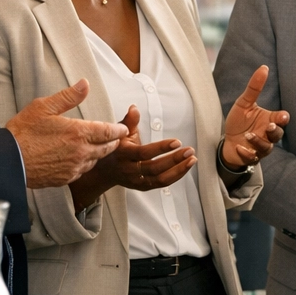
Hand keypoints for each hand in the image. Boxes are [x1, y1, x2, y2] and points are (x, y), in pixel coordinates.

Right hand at [7, 80, 128, 188]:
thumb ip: (68, 96)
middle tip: (115, 137)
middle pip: (107, 148)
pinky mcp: (65, 178)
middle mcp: (81, 152)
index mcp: (79, 133)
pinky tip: (80, 159)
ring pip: (95, 160)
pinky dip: (85, 164)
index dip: (119, 130)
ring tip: (99, 146)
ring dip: (100, 153)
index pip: (109, 132)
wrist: (7, 161)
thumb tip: (85, 84)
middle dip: (113, 142)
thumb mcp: (44, 107)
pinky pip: (82, 171)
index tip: (124, 129)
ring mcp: (74, 167)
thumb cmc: (22, 133)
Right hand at [67, 105, 195, 210]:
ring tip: (192, 159)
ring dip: (179, 170)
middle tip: (189, 150)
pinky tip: (186, 167)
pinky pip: (161, 184)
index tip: (177, 142)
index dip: (161, 148)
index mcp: (123, 154)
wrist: (103, 171)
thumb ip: (129, 121)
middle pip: (154, 168)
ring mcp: (136, 180)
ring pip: (160, 179)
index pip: (144, 153)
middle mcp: (129, 169)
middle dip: (174, 160)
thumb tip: (134, 107)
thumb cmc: (115, 147)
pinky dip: (176, 176)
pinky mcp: (142, 187)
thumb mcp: (119, 133)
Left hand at [221, 65, 289, 169]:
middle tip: (269, 126)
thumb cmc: (239, 122)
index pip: (281, 120)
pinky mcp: (251, 157)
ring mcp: (260, 147)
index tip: (282, 116)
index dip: (282, 119)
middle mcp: (267, 134)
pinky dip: (247, 153)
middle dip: (274, 131)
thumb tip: (264, 67)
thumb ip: (254, 88)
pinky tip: (240, 147)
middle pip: (278, 135)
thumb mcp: (244, 103)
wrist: (227, 141)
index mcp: (269, 120)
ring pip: (266, 147)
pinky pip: (253, 158)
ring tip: (248, 136)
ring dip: (258, 142)